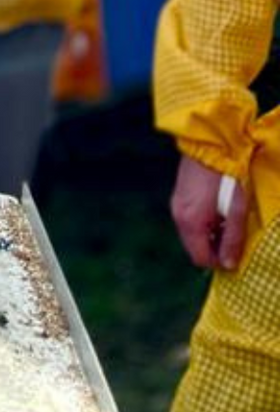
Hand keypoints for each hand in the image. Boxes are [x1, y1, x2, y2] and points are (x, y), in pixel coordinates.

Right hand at [170, 154, 248, 270]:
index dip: (218, 261)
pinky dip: (201, 223)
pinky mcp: (178, 197)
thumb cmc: (227, 179)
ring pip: (191, 235)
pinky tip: (215, 210)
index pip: (201, 258)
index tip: (234, 253)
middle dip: (213, 248)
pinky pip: (188, 221)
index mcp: (192, 223)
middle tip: (232, 236)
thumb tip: (228, 265)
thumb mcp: (236, 211)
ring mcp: (176, 205)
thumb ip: (233, 240)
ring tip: (225, 220)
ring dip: (208, 235)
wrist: (208, 147)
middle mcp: (178, 217)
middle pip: (194, 248)